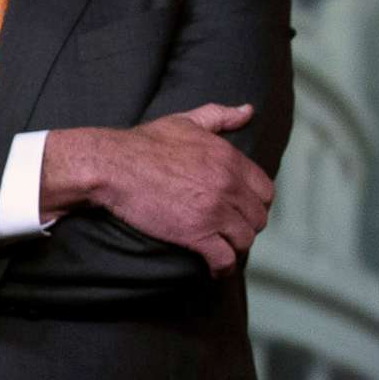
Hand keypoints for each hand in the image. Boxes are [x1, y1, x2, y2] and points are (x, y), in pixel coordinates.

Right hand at [45, 103, 274, 275]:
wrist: (113, 166)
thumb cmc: (145, 143)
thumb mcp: (186, 122)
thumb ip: (220, 116)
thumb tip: (247, 110)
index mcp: (230, 159)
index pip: (265, 191)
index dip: (256, 202)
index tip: (243, 209)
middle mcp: (229, 186)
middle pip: (258, 218)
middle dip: (246, 226)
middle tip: (231, 230)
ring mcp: (214, 211)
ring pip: (245, 240)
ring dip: (235, 247)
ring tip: (223, 248)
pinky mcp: (196, 234)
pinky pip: (224, 258)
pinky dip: (222, 267)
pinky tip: (215, 269)